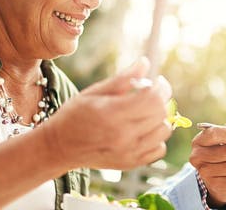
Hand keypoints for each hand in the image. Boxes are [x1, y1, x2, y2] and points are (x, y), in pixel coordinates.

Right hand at [44, 57, 172, 169]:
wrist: (60, 146)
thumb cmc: (75, 114)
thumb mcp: (95, 92)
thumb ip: (122, 78)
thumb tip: (145, 62)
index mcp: (112, 114)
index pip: (152, 99)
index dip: (160, 87)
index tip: (157, 81)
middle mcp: (123, 135)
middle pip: (160, 113)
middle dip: (161, 99)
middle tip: (151, 93)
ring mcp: (129, 152)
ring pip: (164, 131)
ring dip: (160, 118)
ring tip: (147, 112)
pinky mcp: (131, 163)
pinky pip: (159, 149)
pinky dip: (157, 137)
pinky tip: (144, 129)